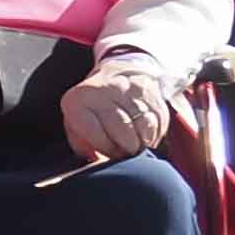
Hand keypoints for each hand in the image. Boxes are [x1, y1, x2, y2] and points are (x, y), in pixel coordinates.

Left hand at [66, 61, 181, 163]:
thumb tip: (97, 160)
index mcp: (79, 101)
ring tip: (137, 145)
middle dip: (127, 148)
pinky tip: (147, 136)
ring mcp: (129, 89)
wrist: (116, 74)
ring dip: (143, 141)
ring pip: (144, 125)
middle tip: (127, 153)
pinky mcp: (150, 91)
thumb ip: (81, 144)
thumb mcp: (75, 122)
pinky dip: (155, 133)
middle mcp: (104, 91)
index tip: (111, 154)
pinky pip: (159, 119)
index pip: (96, 132)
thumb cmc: (92, 108)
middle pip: (122, 128)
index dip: (107, 149)